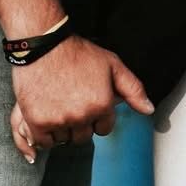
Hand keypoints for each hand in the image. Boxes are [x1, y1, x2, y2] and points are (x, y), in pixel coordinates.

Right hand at [8, 37, 152, 162]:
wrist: (43, 44)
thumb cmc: (77, 53)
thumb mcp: (112, 65)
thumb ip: (133, 89)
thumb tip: (148, 109)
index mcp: (102, 104)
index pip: (104, 129)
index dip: (96, 116)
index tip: (87, 103)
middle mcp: (82, 115)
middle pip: (83, 137)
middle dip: (80, 124)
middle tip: (70, 102)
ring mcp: (59, 120)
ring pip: (64, 140)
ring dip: (61, 128)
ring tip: (57, 105)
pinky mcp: (38, 121)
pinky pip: (44, 142)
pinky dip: (44, 133)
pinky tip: (46, 114)